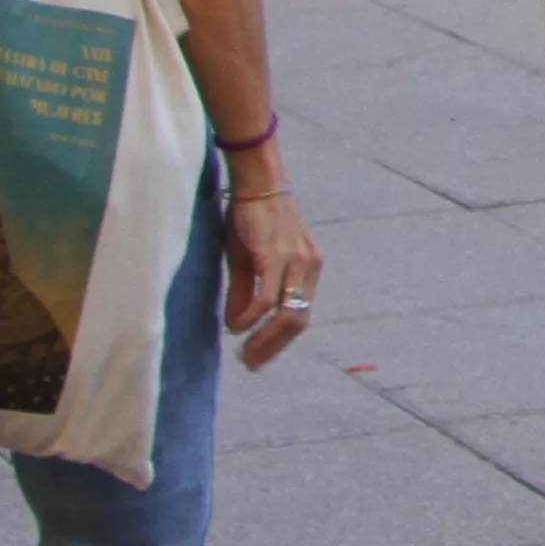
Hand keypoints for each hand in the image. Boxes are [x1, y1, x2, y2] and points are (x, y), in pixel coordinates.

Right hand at [223, 168, 323, 369]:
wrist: (254, 181)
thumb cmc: (252, 218)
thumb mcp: (248, 260)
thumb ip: (246, 292)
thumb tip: (236, 325)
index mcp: (307, 269)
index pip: (300, 315)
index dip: (280, 340)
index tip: (259, 357)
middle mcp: (308, 267)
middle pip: (298, 321)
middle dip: (274, 347)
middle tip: (251, 364)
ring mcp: (295, 261)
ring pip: (287, 314)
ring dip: (264, 340)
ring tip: (245, 354)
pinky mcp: (275, 255)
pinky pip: (267, 298)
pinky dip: (252, 318)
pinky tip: (237, 327)